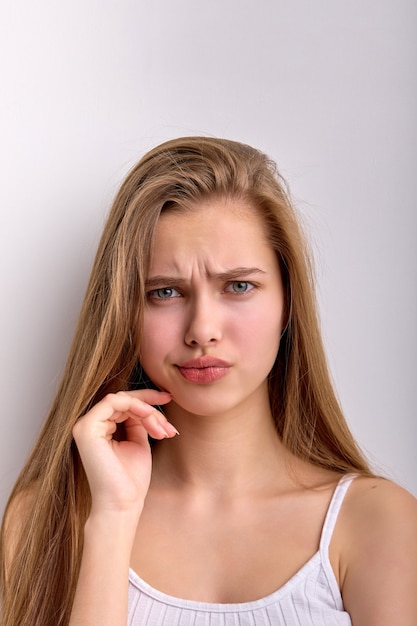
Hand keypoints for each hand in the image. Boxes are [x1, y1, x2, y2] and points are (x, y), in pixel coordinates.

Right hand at [72, 389, 175, 515]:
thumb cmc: (131, 480)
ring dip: (147, 411)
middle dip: (151, 408)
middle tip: (168, 425)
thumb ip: (138, 422)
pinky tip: (149, 418)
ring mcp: (85, 426)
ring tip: (162, 430)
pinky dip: (135, 406)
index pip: (124, 404)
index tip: (168, 398)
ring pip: (122, 400)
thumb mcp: (139, 442)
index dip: (147, 400)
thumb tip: (148, 404)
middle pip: (124, 400)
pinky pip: (112, 402)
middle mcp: (90, 425)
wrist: (122, 504)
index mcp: (100, 429)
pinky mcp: (86, 428)